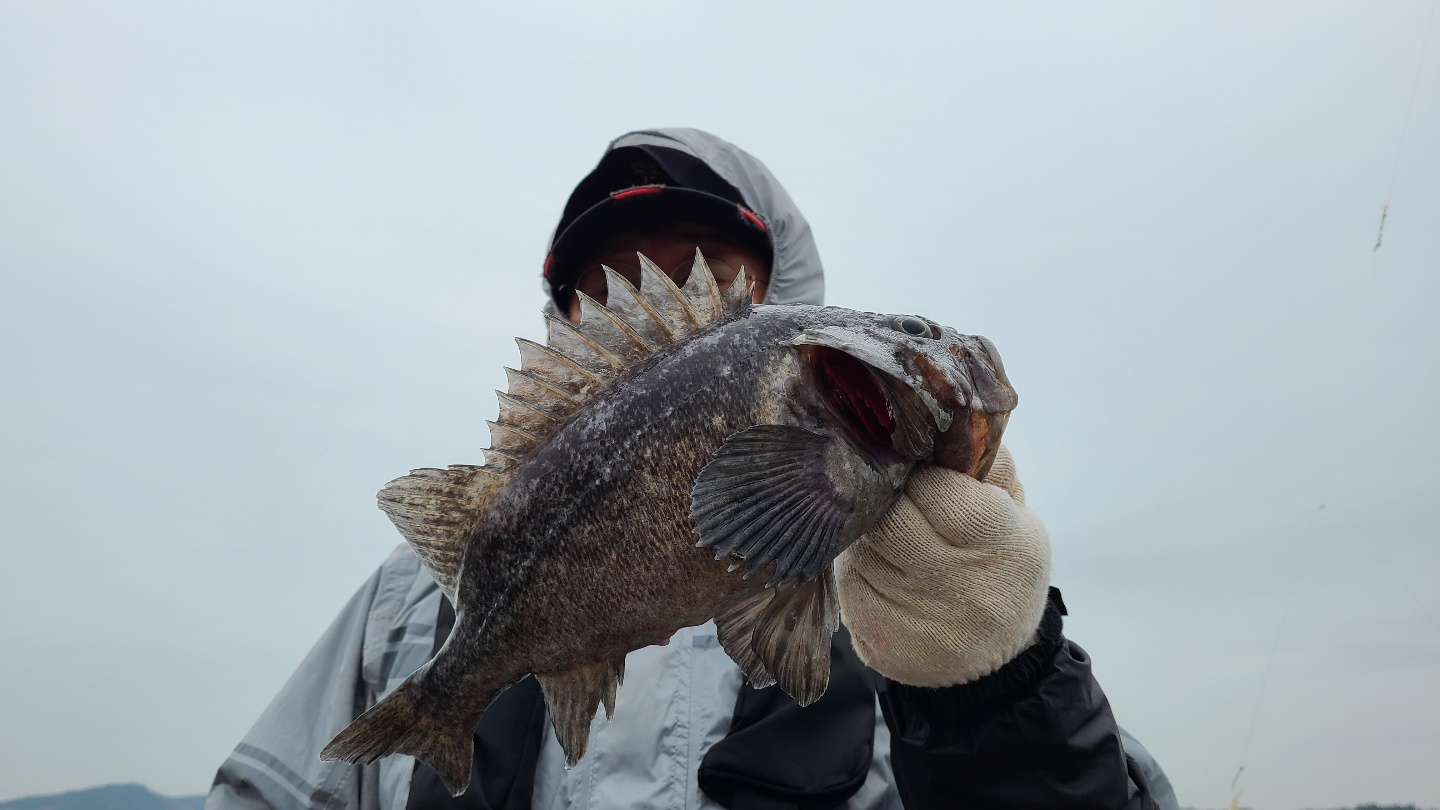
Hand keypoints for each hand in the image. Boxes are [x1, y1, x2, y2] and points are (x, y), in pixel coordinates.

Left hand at [835, 446, 1050, 686]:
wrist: (993, 658)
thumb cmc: (1002, 565)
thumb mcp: (1017, 512)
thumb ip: (986, 464)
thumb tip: (940, 420)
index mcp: (1000, 542)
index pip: (935, 489)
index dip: (918, 471)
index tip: (915, 466)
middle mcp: (956, 585)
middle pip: (889, 518)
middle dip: (883, 496)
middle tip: (889, 488)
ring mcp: (913, 615)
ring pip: (861, 544)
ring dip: (865, 526)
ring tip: (886, 525)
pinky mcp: (875, 635)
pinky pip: (845, 577)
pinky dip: (854, 561)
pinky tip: (875, 561)